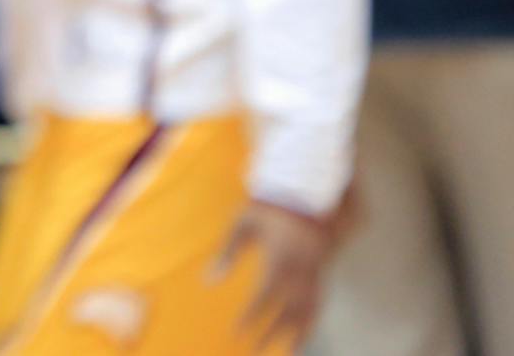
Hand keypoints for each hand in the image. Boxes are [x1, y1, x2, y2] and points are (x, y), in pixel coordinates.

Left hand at [215, 198, 334, 347]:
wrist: (305, 191)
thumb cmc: (268, 206)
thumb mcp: (242, 224)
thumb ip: (226, 253)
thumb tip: (209, 281)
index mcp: (279, 258)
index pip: (263, 297)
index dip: (251, 317)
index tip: (238, 332)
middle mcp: (301, 270)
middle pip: (287, 310)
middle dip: (271, 333)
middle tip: (256, 350)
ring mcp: (315, 271)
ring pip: (308, 310)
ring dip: (297, 334)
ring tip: (287, 353)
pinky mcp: (323, 271)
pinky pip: (320, 301)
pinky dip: (312, 320)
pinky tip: (303, 333)